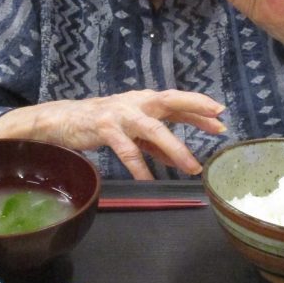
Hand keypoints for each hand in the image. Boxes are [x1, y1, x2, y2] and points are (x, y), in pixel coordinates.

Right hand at [0, 89, 225, 179]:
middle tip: (218, 119)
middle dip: (195, 108)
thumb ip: (156, 143)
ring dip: (174, 148)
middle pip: (169, 101)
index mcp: (143, 100)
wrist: (61, 120)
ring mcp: (120, 114)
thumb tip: (181, 160)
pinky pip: (127, 150)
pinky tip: (150, 181)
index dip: (199, 108)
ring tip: (192, 167)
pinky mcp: (104, 128)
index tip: (222, 117)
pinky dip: (140, 167)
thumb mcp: (132, 132)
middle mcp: (135, 102)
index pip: (177, 102)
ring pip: (152, 129)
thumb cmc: (100, 124)